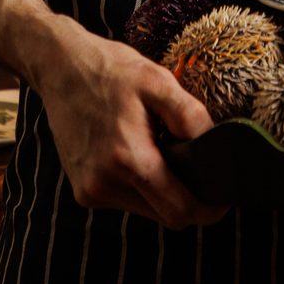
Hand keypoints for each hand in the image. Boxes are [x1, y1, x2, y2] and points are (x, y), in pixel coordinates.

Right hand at [29, 18, 228, 229]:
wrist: (60, 67)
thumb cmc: (110, 70)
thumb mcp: (157, 80)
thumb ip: (188, 115)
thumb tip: (213, 144)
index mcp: (127, 158)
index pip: (178, 210)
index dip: (207, 210)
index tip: (223, 200)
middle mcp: (104, 184)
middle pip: (164, 216)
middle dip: (187, 200)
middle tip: (200, 171)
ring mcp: (90, 191)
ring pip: (145, 210)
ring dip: (161, 191)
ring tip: (163, 152)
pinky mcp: (82, 190)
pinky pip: (125, 201)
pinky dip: (140, 186)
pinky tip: (138, 154)